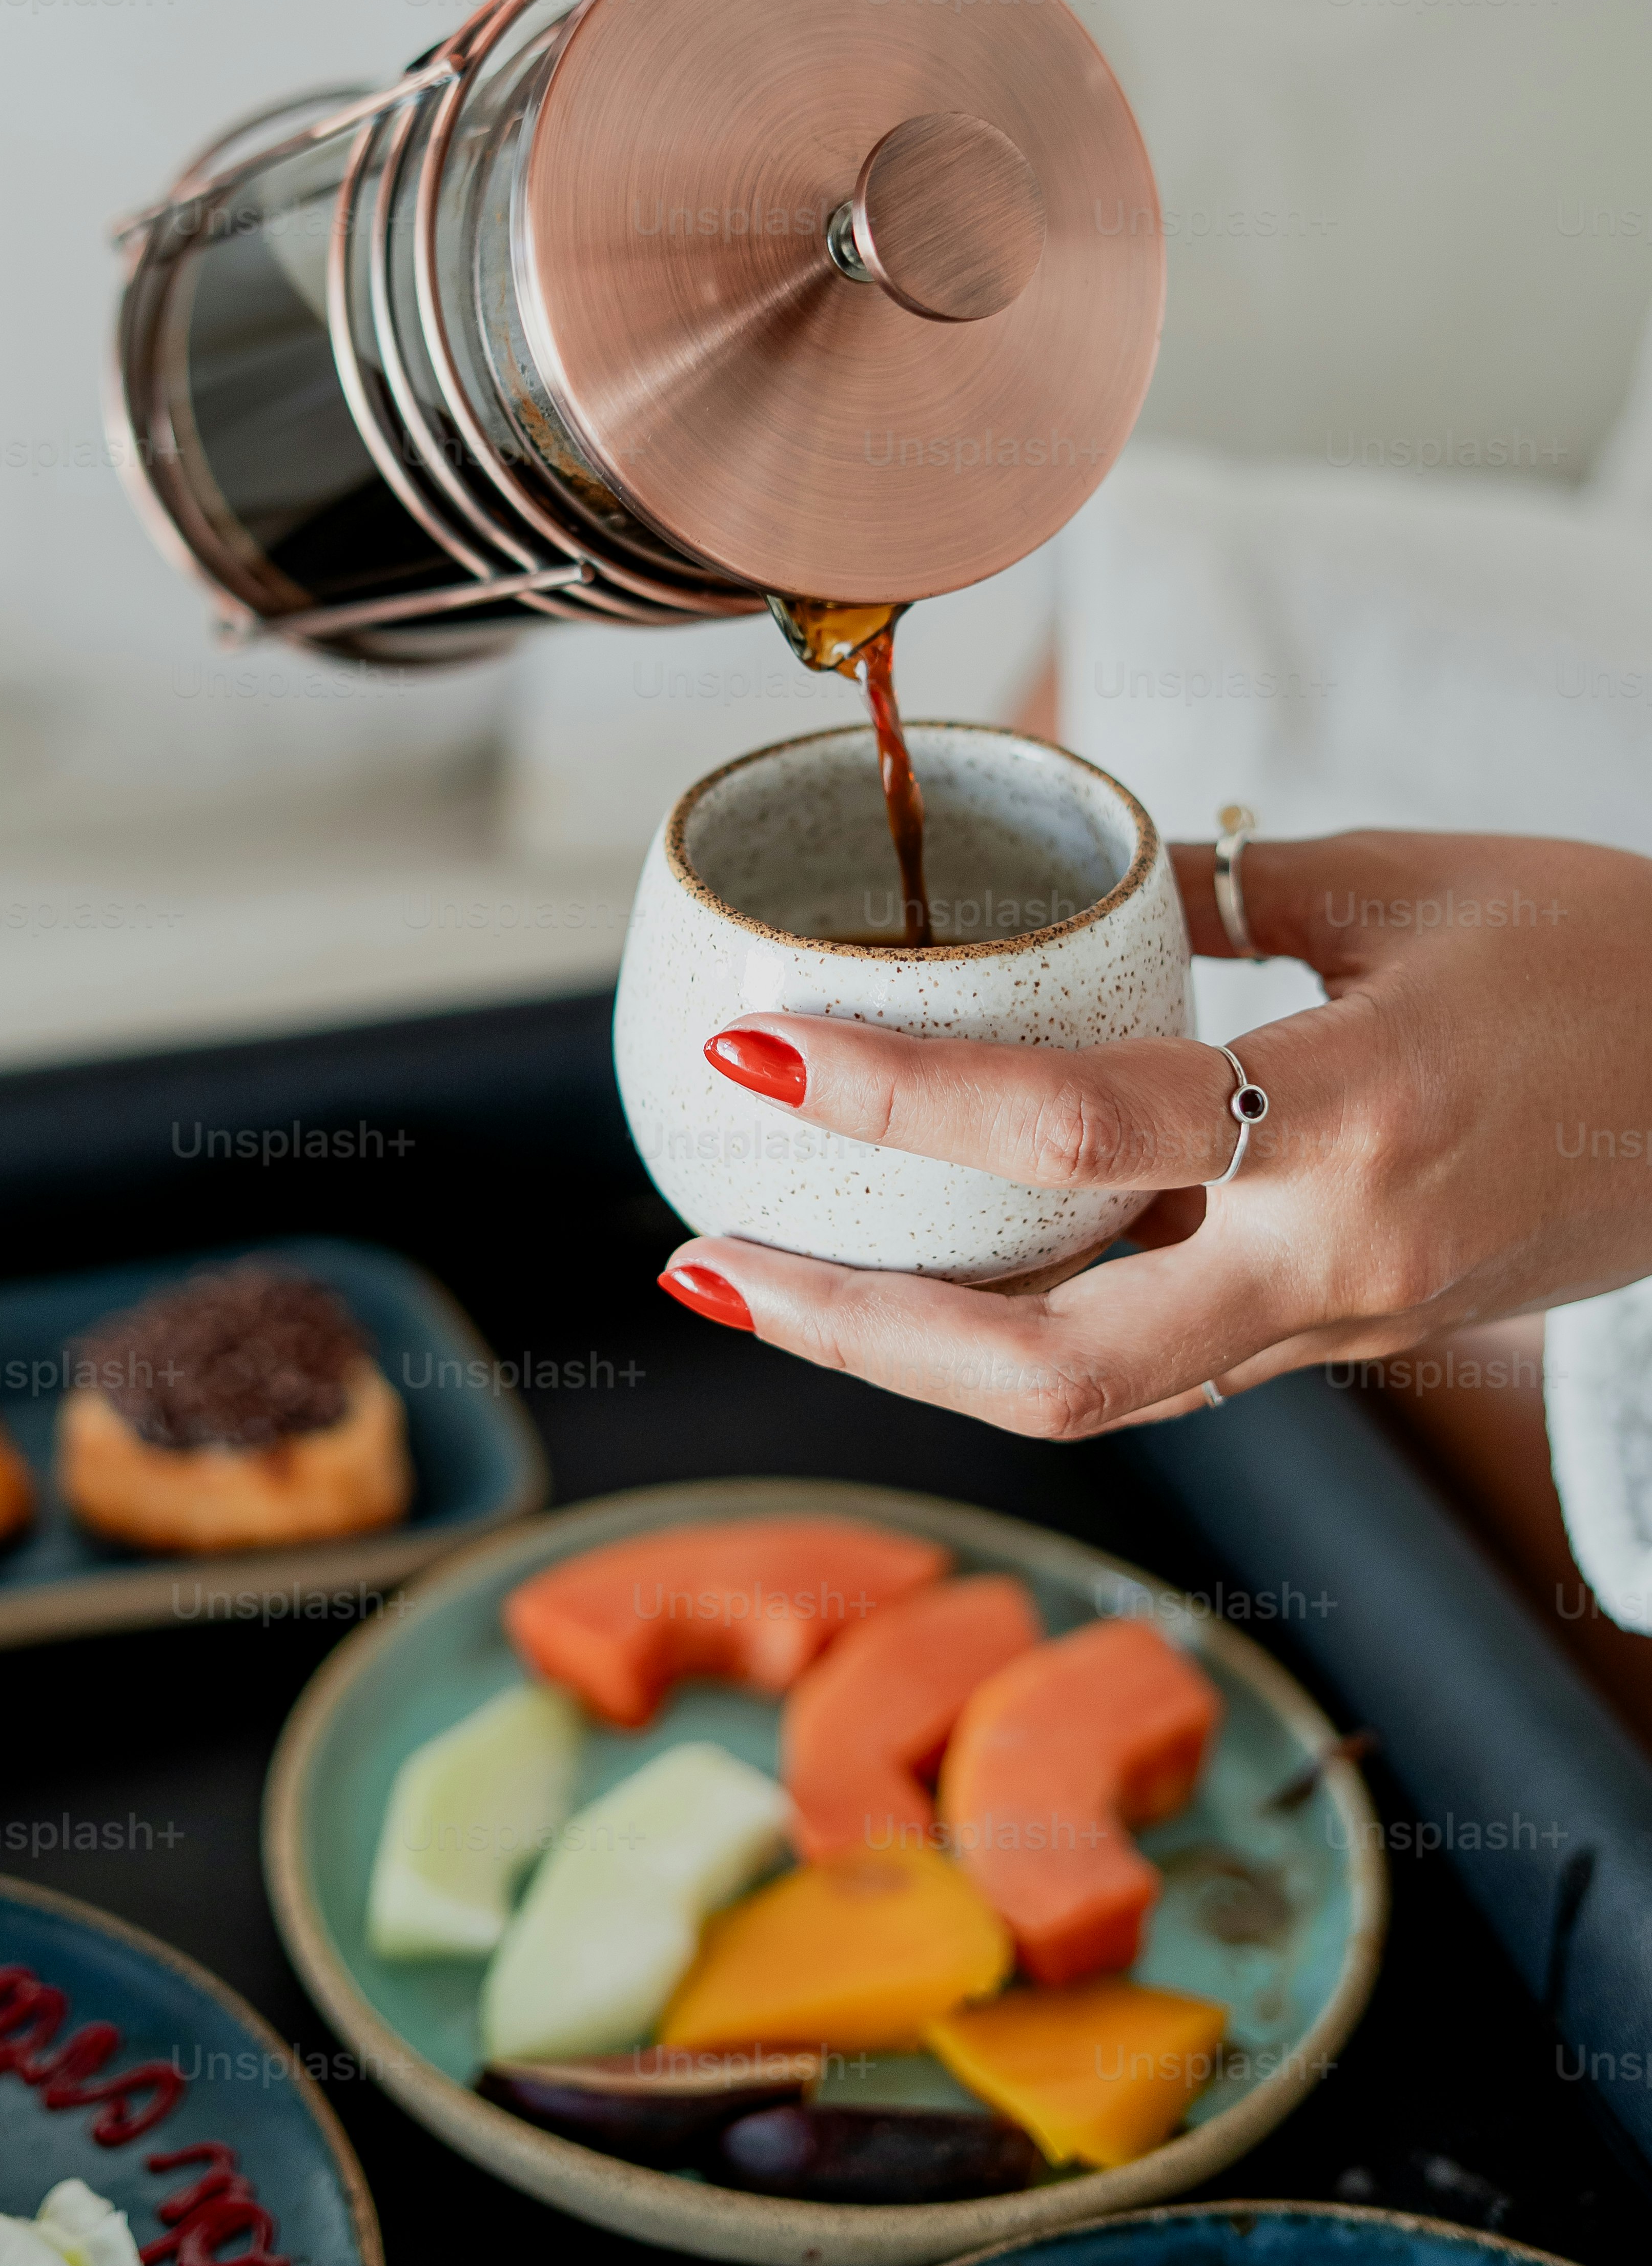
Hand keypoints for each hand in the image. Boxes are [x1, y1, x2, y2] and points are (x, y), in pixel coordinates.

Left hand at [659, 832, 1651, 1436]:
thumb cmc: (1608, 966)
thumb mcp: (1409, 886)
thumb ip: (1227, 890)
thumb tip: (1077, 876)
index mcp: (1355, 1115)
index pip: (1074, 1124)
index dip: (896, 1091)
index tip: (756, 1045)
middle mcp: (1337, 1259)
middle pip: (1052, 1370)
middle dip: (855, 1334)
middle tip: (704, 1262)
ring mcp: (1342, 1325)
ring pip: (1090, 1390)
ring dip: (912, 1352)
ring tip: (768, 1279)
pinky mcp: (1344, 1339)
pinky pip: (1157, 1356)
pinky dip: (1024, 1325)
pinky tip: (925, 1271)